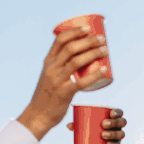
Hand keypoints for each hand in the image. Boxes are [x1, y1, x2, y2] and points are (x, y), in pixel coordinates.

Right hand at [19, 25, 108, 139]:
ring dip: (93, 53)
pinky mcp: (64, 93)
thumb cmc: (47, 95)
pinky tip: (104, 69)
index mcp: (47, 62)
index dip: (74, 31)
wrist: (38, 115)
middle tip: (102, 39)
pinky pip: (81, 82)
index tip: (87, 28)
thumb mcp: (49, 76)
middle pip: (71, 48)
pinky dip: (94, 75)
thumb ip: (59, 66)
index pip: (60, 40)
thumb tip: (78, 55)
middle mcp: (51, 68)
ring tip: (105, 50)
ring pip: (77, 61)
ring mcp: (57, 80)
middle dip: (88, 40)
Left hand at [66, 108, 126, 143]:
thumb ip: (78, 124)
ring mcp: (118, 136)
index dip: (117, 112)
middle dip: (114, 122)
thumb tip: (69, 125)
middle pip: (121, 122)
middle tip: (103, 124)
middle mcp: (118, 126)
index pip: (119, 113)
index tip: (110, 113)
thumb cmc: (90, 130)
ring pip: (120, 134)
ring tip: (103, 135)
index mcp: (114, 117)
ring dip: (113, 134)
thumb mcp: (85, 126)